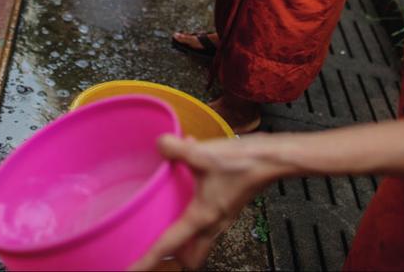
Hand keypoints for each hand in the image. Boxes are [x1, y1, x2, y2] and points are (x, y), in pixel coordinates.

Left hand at [129, 134, 284, 270]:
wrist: (272, 159)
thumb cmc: (242, 162)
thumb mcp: (202, 153)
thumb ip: (175, 149)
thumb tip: (159, 144)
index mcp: (201, 217)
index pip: (168, 246)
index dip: (147, 261)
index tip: (131, 269)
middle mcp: (212, 224)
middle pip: (189, 257)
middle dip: (171, 259)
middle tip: (151, 251)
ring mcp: (222, 218)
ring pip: (199, 242)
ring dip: (184, 241)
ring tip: (165, 226)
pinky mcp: (228, 206)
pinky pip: (207, 223)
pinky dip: (194, 216)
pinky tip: (187, 185)